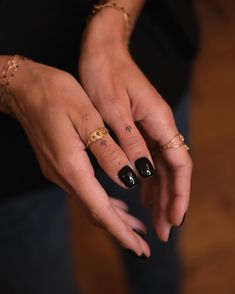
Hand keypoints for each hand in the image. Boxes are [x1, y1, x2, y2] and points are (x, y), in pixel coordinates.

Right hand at [5, 57, 149, 256]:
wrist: (26, 89)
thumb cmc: (56, 96)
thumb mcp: (87, 117)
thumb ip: (107, 151)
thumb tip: (128, 178)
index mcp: (71, 165)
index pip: (99, 208)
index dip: (120, 230)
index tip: (138, 248)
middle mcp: (63, 175)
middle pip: (95, 211)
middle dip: (120, 231)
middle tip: (141, 247)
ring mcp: (59, 171)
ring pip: (91, 202)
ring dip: (113, 217)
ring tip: (134, 228)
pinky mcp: (60, 164)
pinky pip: (84, 190)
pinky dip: (102, 202)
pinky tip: (114, 204)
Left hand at [79, 18, 192, 241]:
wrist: (102, 52)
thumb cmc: (105, 75)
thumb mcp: (113, 109)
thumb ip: (129, 141)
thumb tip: (143, 173)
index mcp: (158, 121)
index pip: (179, 165)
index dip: (179, 193)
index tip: (175, 219)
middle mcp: (160, 126)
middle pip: (173, 171)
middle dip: (171, 201)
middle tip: (165, 230)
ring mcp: (151, 128)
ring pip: (162, 169)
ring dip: (160, 195)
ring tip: (154, 220)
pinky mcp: (140, 128)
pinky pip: (149, 160)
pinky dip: (149, 181)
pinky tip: (144, 195)